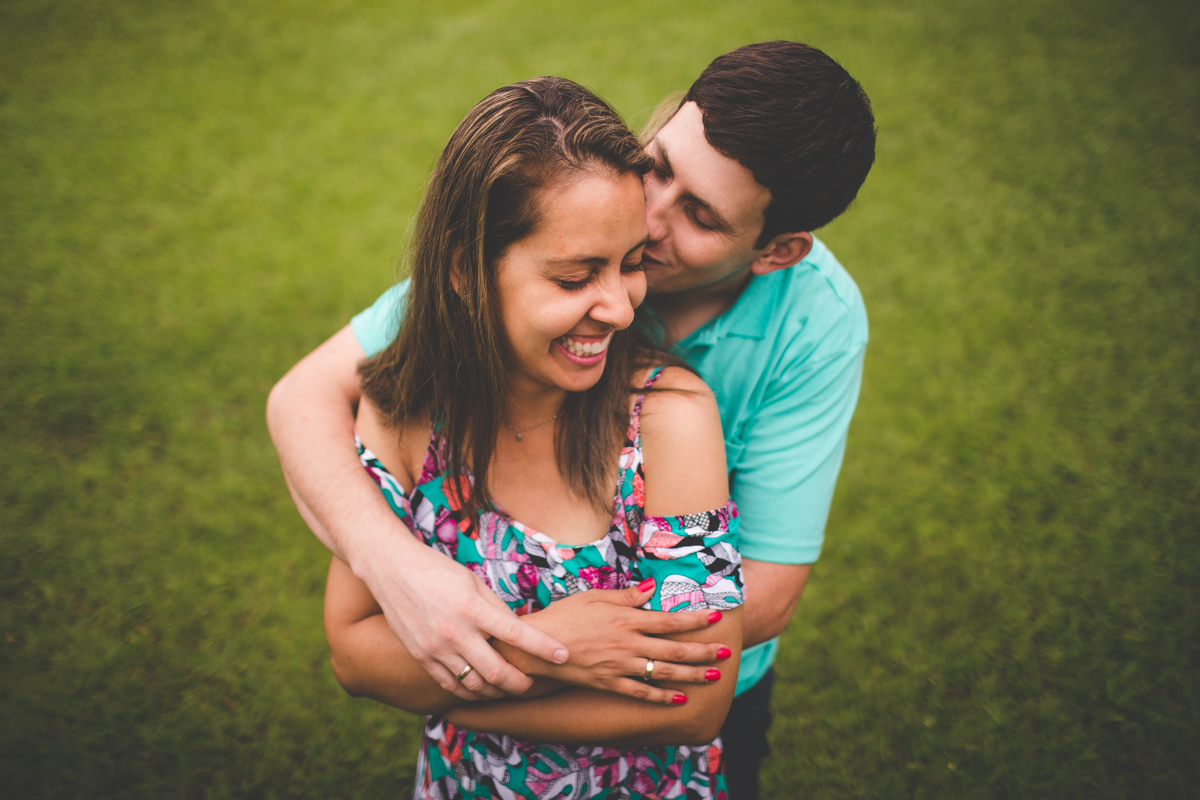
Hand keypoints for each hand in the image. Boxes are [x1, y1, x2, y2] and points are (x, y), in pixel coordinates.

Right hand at [356, 535, 568, 700]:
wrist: (391, 570)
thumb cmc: (437, 571)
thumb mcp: (473, 582)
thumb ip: (495, 608)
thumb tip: (517, 630)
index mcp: (473, 609)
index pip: (517, 635)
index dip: (543, 648)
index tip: (563, 655)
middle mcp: (455, 632)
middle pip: (497, 673)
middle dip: (520, 683)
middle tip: (532, 683)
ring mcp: (436, 648)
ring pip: (474, 685)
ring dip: (496, 691)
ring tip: (508, 687)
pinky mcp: (421, 657)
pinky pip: (449, 685)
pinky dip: (468, 692)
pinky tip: (480, 689)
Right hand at [498, 579, 732, 705]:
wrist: (537, 647)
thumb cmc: (564, 616)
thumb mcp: (593, 597)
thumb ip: (625, 596)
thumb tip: (651, 589)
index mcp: (626, 620)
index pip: (669, 620)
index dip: (695, 619)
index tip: (716, 616)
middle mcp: (628, 644)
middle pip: (674, 650)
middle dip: (703, 651)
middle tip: (726, 653)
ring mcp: (620, 666)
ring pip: (663, 673)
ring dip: (692, 675)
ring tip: (714, 677)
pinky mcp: (609, 684)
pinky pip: (641, 692)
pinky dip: (662, 696)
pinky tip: (680, 699)